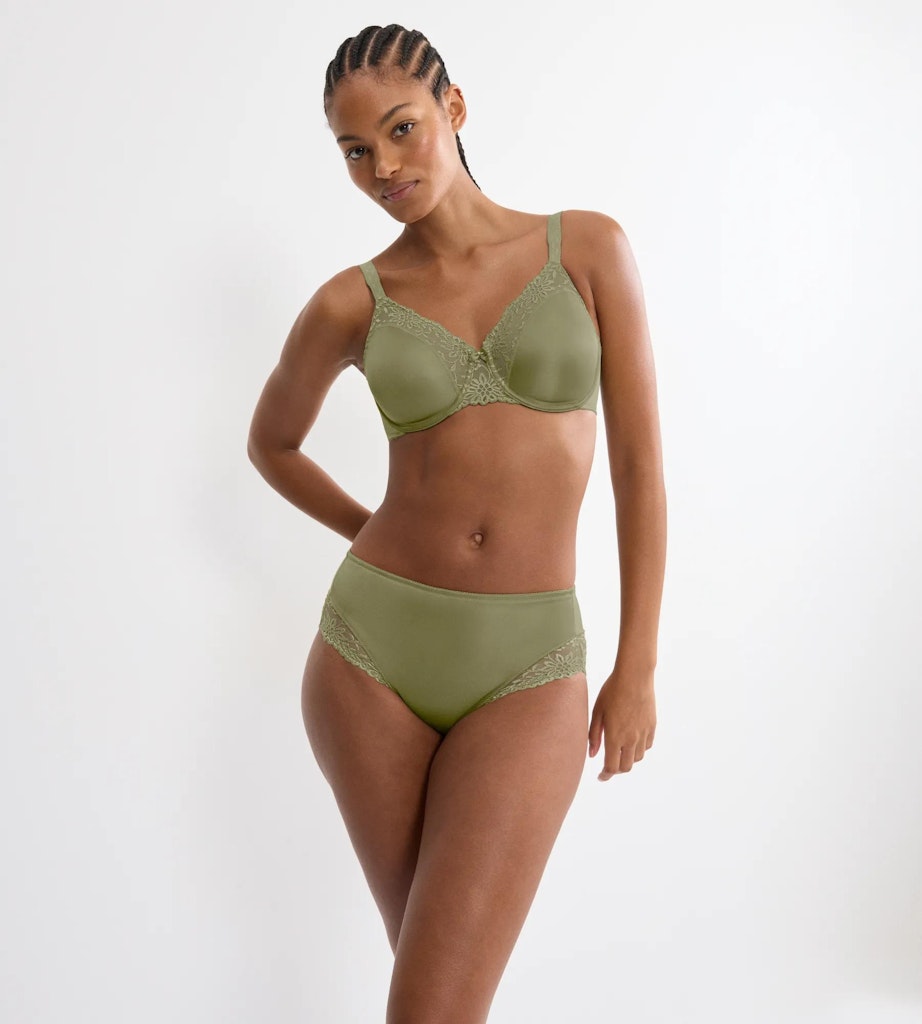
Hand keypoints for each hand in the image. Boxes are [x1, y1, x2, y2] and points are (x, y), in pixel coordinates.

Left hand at [588, 662, 655, 780]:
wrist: (635, 676)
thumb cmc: (611, 691)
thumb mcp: (597, 711)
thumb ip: (594, 735)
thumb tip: (593, 755)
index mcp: (615, 737)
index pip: (611, 767)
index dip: (605, 775)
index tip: (600, 777)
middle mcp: (631, 739)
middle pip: (625, 767)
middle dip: (616, 770)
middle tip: (608, 765)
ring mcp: (644, 733)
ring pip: (637, 758)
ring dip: (627, 759)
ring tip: (619, 751)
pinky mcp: (652, 726)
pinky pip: (647, 746)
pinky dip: (639, 749)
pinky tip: (632, 741)